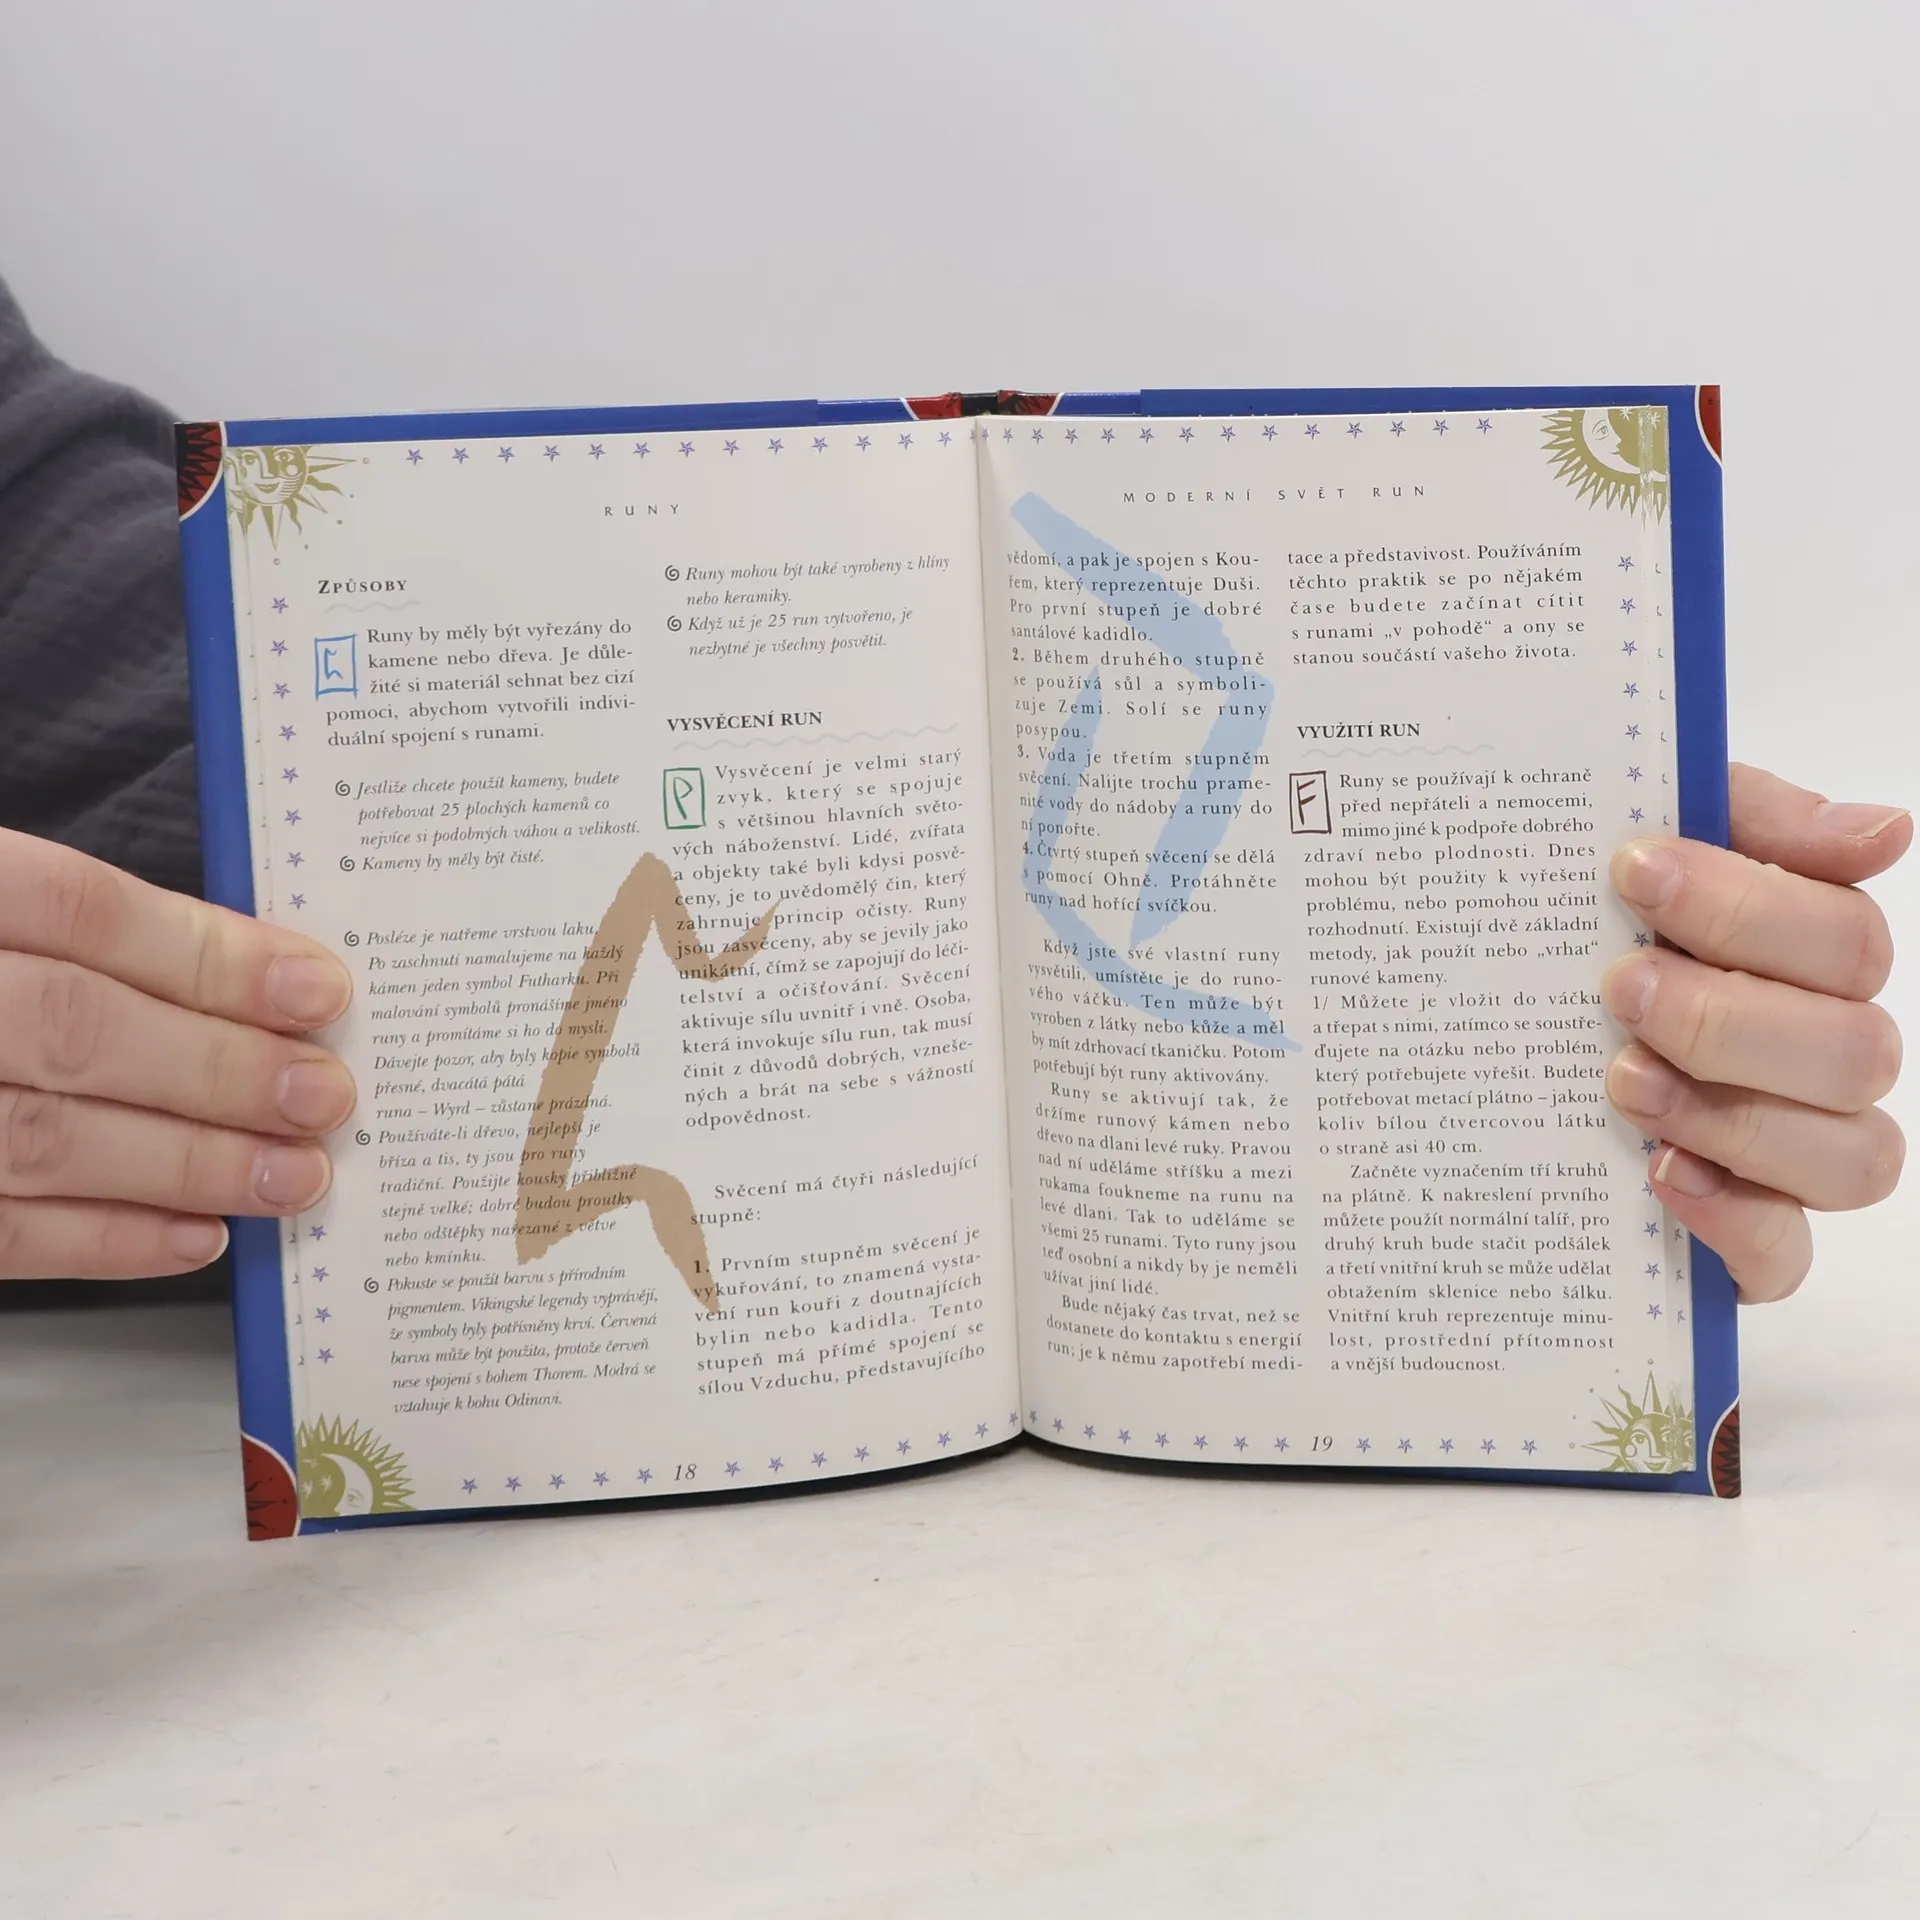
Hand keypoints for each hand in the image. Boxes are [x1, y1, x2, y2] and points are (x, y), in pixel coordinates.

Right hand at [0, 829, 355, 1279]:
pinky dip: (104, 1240)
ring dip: (187, 1163)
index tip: (320, 990)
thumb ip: (73, 931)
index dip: (210, 954)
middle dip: (220, 1069)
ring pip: (40, 1138)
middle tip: (326, 1096)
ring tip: (295, 1175)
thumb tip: (253, 978)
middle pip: (74, 1027)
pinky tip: (196, 1236)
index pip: (82, 911)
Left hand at [1603, 765, 1907, 1301]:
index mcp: (1808, 958)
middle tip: (1619, 985)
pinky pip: (1787, 1255)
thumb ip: (1749, 817)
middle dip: (1730, 1015)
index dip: (1751, 908)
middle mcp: (1822, 1055)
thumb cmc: (1582, 925)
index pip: (1846, 938)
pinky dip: (1734, 1220)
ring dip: (1735, 1116)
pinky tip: (1659, 1173)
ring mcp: (1795, 1151)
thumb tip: (1883, 832)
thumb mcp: (1637, 836)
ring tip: (1620, 1080)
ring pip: (1850, 1157)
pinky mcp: (1745, 1237)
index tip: (1636, 871)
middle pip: (1857, 1050)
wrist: (1478, 1027)